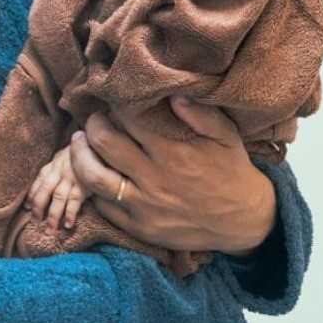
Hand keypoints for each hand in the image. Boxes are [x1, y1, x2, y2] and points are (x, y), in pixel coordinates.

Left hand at [26, 146, 89, 231]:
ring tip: (50, 230)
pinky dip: (70, 213)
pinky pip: (75, 201)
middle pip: (45, 192)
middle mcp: (59, 172)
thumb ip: (57, 167)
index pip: (39, 182)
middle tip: (35, 222)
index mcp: (54, 164)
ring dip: (52, 216)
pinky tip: (68, 224)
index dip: (32, 195)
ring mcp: (71, 178)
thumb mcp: (66, 154)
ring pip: (58, 199)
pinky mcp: (84, 184)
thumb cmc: (83, 151)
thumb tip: (47, 181)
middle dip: (38, 208)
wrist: (98, 143)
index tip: (26, 207)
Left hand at [68, 97, 276, 255]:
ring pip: (93, 178)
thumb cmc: (232, 171)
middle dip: (92, 125)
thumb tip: (172, 94)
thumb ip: (200, 113)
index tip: (112, 99)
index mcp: (173, 152)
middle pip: (103, 144)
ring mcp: (144, 206)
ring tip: (79, 142)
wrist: (243, 221)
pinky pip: (103, 206)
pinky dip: (92, 188)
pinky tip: (93, 174)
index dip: (115, 105)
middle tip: (93, 119)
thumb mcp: (225, 136)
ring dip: (80, 156)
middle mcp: (154, 178)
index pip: (128, 119)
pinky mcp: (140, 227)